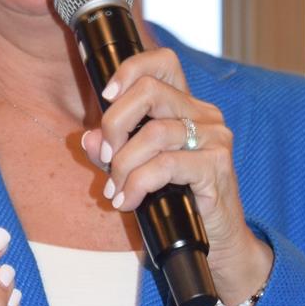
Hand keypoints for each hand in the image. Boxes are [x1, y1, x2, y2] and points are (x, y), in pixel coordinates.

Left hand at [79, 45, 272, 305]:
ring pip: (154, 132)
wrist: (218, 243)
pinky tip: (129, 201)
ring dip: (123, 164)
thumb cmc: (178, 203)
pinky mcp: (216, 165)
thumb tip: (86, 138)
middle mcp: (204, 115)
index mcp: (186, 107)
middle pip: (150, 91)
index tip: (105, 96)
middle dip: (114, 123)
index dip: (129, 69)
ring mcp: (215, 138)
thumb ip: (111, 151)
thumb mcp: (136, 172)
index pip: (163, 62)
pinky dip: (137, 184)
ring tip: (115, 192)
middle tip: (104, 155)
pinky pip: (165, 165)